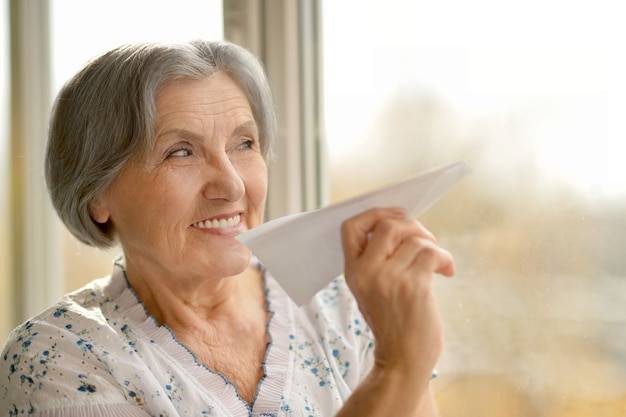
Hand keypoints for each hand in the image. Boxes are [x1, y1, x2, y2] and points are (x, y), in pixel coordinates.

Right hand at [341, 207, 454, 391]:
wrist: (402, 362)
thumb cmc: (393, 324)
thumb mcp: (372, 290)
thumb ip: (378, 259)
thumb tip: (402, 224)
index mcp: (353, 271)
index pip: (351, 227)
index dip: (374, 214)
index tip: (396, 215)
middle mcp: (367, 272)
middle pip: (387, 224)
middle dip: (411, 225)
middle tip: (424, 238)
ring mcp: (388, 278)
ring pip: (415, 238)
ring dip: (432, 245)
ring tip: (437, 262)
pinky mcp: (413, 286)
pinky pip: (432, 252)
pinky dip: (445, 258)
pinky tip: (447, 272)